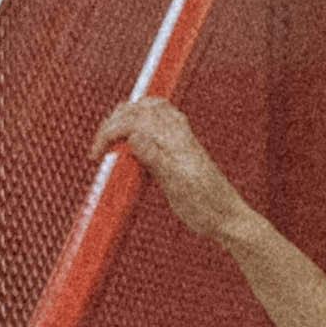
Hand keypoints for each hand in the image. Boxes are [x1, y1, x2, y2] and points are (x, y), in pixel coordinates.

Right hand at [94, 94, 252, 245]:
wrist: (229, 217)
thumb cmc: (205, 207)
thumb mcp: (177, 187)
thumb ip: (156, 159)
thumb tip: (134, 136)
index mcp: (175, 142)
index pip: (133, 121)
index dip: (109, 132)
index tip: (97, 155)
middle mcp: (179, 134)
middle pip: (139, 109)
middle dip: (113, 122)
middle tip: (100, 148)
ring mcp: (183, 138)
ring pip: (151, 109)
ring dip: (126, 116)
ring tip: (111, 137)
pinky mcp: (184, 145)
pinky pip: (163, 119)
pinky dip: (142, 119)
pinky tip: (135, 136)